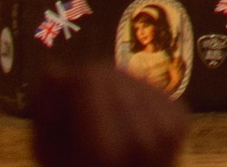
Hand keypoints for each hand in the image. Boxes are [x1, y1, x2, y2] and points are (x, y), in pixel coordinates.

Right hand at [30, 64, 188, 166]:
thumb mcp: (51, 155)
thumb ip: (47, 115)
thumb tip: (52, 71)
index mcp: (102, 153)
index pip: (87, 80)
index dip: (68, 81)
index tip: (60, 93)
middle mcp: (140, 140)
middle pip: (107, 74)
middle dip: (88, 83)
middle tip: (80, 107)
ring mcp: (166, 130)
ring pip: (127, 76)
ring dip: (111, 88)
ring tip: (103, 118)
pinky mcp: (180, 120)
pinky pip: (147, 85)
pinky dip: (132, 95)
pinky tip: (125, 119)